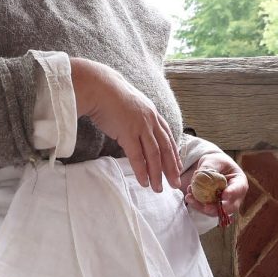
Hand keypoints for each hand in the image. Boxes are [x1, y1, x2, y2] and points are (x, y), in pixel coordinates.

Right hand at [70, 58, 180, 192]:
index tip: (178, 168)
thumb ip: (139, 120)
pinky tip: (144, 181)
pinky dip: (141, 170)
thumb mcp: (133, 107)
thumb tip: (139, 133)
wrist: (99, 87)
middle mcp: (151, 121)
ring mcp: (140, 126)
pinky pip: (137, 155)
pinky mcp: (127, 132)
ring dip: (157, 174)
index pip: (168, 138)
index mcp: (153, 115)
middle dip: (172, 168)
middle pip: (166, 149)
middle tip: (175, 184)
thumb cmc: (111, 97)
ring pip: (154, 155)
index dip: (174, 155)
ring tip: (158, 188)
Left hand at [183, 153, 248, 225]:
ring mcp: (225, 203)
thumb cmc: (216, 162)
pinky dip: (198, 205)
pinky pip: (207, 210)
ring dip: (203, 207)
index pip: (239, 188)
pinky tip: (189, 197)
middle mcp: (235, 195)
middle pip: (231, 206)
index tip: (224, 196)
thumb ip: (209, 168)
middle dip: (218, 208)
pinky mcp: (215, 206)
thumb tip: (201, 176)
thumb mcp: (213, 161)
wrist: (211, 167)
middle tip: (207, 207)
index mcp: (239, 181)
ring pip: (217, 211)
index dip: (232, 193)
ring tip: (190, 197)